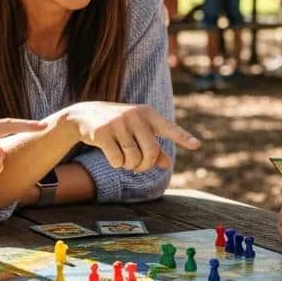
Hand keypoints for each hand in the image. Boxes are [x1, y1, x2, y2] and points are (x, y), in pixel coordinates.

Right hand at [65, 102, 199, 171]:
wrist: (85, 115)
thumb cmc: (119, 125)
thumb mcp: (137, 131)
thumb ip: (153, 147)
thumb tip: (167, 165)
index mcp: (148, 113)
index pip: (169, 128)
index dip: (182, 137)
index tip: (197, 145)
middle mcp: (135, 115)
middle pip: (151, 152)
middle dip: (145, 165)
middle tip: (138, 167)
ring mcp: (118, 122)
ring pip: (133, 158)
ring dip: (129, 165)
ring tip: (124, 159)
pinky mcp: (103, 132)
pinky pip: (117, 160)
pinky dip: (116, 163)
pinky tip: (111, 154)